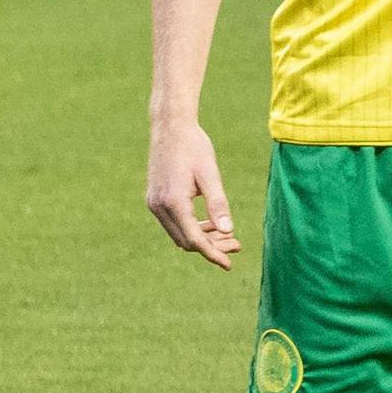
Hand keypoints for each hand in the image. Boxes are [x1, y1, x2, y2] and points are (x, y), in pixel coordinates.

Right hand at [145, 113, 235, 267]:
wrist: (170, 128)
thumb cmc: (194, 147)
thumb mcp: (211, 175)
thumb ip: (218, 204)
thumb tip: (228, 231)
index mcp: (173, 203)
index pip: (194, 240)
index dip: (213, 254)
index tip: (229, 264)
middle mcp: (159, 207)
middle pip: (186, 241)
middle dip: (211, 248)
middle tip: (237, 246)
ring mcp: (154, 203)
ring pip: (179, 234)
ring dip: (202, 239)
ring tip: (229, 237)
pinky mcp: (155, 199)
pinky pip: (174, 223)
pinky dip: (192, 228)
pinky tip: (212, 225)